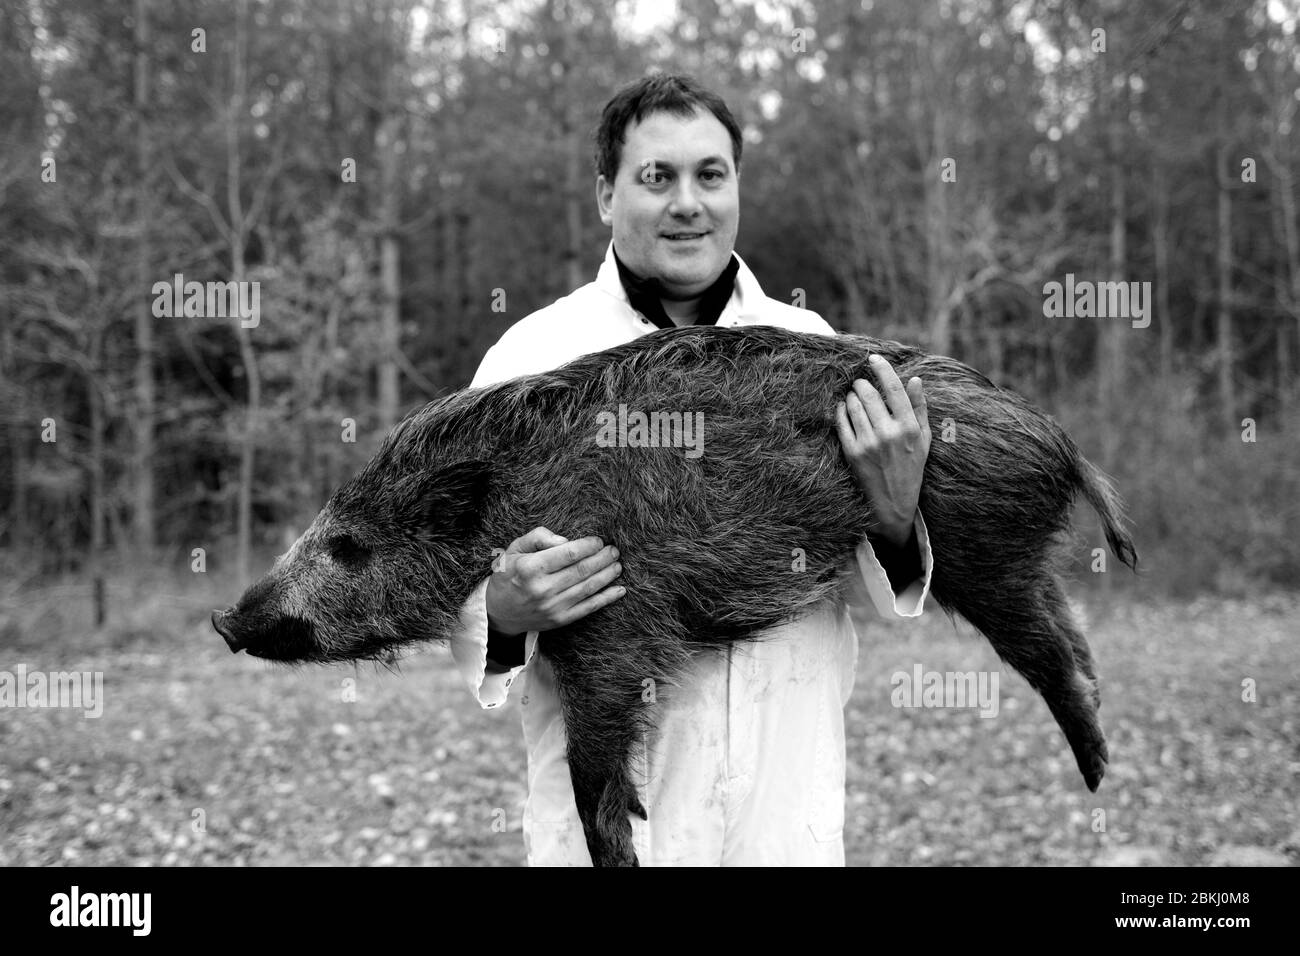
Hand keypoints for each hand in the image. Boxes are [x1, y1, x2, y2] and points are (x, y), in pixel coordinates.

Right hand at [485, 527, 625, 634]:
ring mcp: (552, 606)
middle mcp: (542, 588)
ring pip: (588, 588)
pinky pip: (588, 608)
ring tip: (617, 565)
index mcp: (530, 568)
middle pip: (581, 570)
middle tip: (614, 550)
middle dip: (602, 558)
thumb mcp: (514, 549)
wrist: (498, 611)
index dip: (588, 546)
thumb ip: (538, 537)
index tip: (599, 540)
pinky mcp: (560, 620)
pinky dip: (606, 598)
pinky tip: (619, 590)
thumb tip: (565, 540)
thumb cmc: (509, 574)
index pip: (568, 553)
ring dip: (607, 575)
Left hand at [835, 354, 930, 547]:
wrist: (893, 503)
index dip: (883, 369)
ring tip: (854, 397)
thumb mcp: (923, 439)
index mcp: (909, 428)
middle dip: (862, 383)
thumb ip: (919, 408)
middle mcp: (889, 434)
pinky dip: (840, 410)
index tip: (874, 358)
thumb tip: (915, 380)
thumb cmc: (911, 468)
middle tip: (860, 383)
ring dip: (851, 396)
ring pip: (853, 405)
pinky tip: (843, 409)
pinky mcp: (852, 453)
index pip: (894, 389)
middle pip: (869, 394)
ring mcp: (869, 443)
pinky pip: (841, 422)